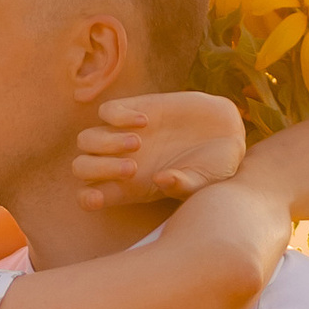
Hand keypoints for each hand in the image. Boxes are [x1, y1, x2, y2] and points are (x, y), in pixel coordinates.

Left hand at [72, 88, 247, 202]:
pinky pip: (106, 111)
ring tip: (139, 143)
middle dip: (98, 168)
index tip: (102, 196)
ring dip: (105, 143)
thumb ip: (184, 186)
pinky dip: (118, 116)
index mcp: (131, 188)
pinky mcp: (135, 109)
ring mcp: (123, 135)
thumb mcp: (204, 184)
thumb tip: (162, 180)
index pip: (89, 197)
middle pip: (80, 167)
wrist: (228, 133)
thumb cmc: (214, 168)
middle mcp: (120, 163)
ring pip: (85, 140)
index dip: (87, 198)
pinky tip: (146, 122)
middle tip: (133, 166)